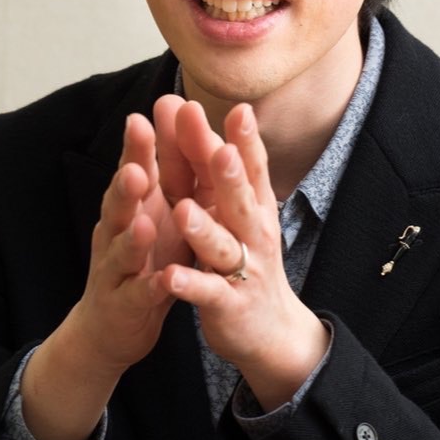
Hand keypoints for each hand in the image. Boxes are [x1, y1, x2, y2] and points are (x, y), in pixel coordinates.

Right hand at [71, 100, 192, 374]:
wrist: (115, 324)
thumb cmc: (146, 256)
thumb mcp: (162, 209)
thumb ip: (173, 168)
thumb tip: (185, 113)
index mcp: (136, 203)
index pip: (139, 164)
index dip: (147, 139)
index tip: (162, 105)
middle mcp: (119, 228)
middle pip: (122, 198)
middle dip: (130, 175)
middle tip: (138, 152)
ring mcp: (118, 266)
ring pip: (122, 246)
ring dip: (132, 233)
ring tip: (143, 220)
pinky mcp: (125, 303)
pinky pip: (138, 293)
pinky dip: (148, 285)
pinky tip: (162, 280)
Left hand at [156, 102, 329, 411]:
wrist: (270, 329)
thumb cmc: (250, 257)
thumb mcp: (244, 212)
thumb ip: (229, 172)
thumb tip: (228, 118)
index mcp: (255, 206)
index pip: (252, 168)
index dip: (246, 140)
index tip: (240, 109)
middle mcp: (254, 233)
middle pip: (240, 200)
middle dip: (229, 176)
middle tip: (219, 150)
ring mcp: (243, 269)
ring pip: (222, 246)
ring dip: (204, 228)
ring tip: (184, 210)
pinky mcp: (227, 303)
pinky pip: (207, 292)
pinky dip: (189, 283)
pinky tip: (169, 275)